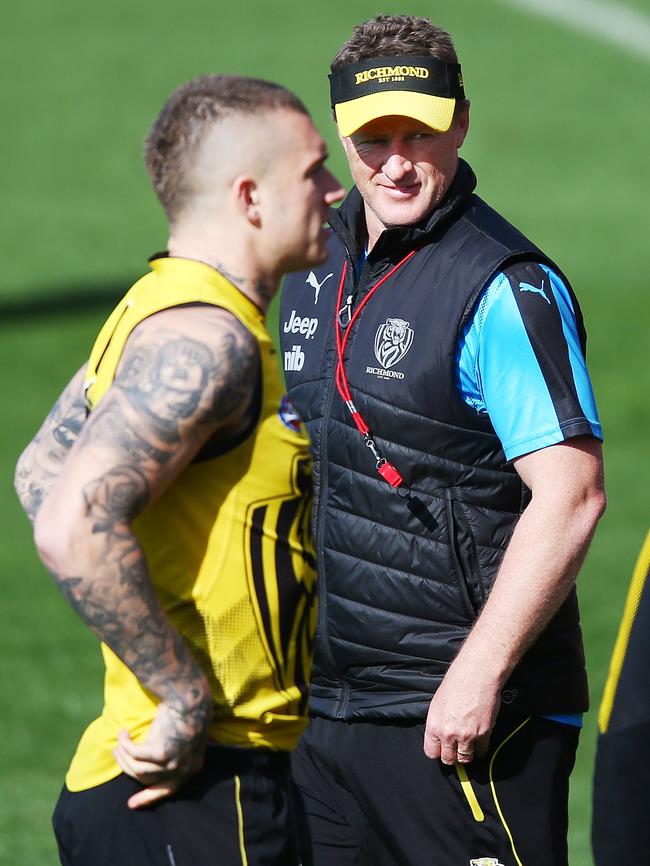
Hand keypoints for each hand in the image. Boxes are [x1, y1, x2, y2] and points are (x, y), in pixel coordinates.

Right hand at [113, 691, 212, 808]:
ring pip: (138, 768)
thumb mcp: (185, 740)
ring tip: (118, 744)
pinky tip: (123, 734)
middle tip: (116, 755)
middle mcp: (183, 771)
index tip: (131, 804)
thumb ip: (174, 756)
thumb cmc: (186, 713)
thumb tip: (150, 766)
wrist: (189, 698)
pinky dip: (125, 744)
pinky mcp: (160, 753)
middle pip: (147, 778)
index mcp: (192, 768)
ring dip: (124, 756)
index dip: (148, 797)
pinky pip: (134, 753)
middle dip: (127, 768)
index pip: (168, 790)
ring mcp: (172, 763)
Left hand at [423, 659, 500, 764]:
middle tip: (457, 749)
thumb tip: (440, 737)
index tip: (443, 750)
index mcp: (434, 725)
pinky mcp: (482, 734)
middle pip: (449, 759)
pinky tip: (480, 742)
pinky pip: (481, 751)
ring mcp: (466, 736)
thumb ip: (438, 723)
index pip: (431, 752)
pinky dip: (481, 749)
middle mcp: (448, 733)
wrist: (476, 675)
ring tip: (468, 746)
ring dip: (467, 754)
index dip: (438, 752)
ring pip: (465, 758)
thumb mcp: (437, 703)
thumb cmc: (456, 683)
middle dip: (453, 756)